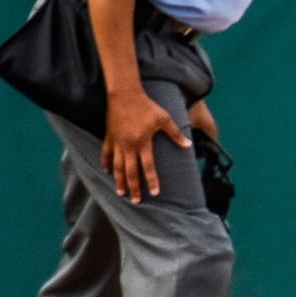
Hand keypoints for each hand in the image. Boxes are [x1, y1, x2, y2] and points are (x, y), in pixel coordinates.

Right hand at [102, 88, 191, 203]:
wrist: (125, 94)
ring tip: (121, 192)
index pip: (148, 166)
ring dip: (119, 180)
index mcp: (143, 142)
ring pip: (117, 166)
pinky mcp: (109, 137)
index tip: (155, 193)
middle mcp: (129, 145)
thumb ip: (176, 134)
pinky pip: (106, 154)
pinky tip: (107, 172)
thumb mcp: (164, 118)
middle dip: (134, 187)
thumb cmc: (147, 106)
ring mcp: (117, 142)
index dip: (152, 180)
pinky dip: (106, 164)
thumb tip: (188, 145)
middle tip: (136, 201)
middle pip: (131, 171)